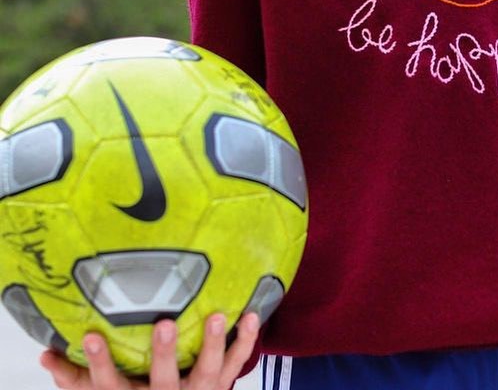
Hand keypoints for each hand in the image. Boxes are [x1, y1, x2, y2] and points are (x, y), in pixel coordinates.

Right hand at [39, 312, 260, 389]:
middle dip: (163, 353)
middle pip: (161, 381)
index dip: (99, 364)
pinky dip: (246, 341)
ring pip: (206, 372)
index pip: (108, 387)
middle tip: (164, 323)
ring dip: (213, 345)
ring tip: (217, 316)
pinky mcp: (220, 386)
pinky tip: (252, 314)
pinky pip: (236, 364)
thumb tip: (45, 354)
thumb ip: (75, 378)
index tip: (90, 335)